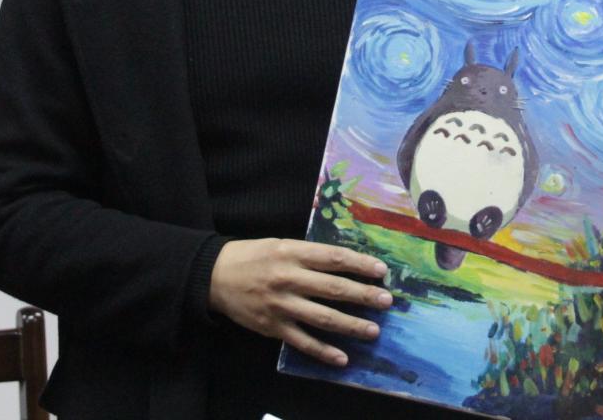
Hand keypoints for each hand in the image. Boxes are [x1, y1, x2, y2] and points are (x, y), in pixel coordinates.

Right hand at [208, 237, 391, 366]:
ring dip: (351, 325)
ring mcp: (281, 305)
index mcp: (293, 253)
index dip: (360, 264)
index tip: (381, 271)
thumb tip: (345, 262)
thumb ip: (310, 254)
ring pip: (322, 317)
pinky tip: (342, 358)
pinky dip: (323, 352)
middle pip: (334, 288)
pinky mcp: (273, 327)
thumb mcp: (282, 244)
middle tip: (386, 301)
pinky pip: (303, 342)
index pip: (334, 258)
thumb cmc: (255, 256)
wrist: (216, 276)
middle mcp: (289, 278)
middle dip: (363, 295)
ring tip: (373, 330)